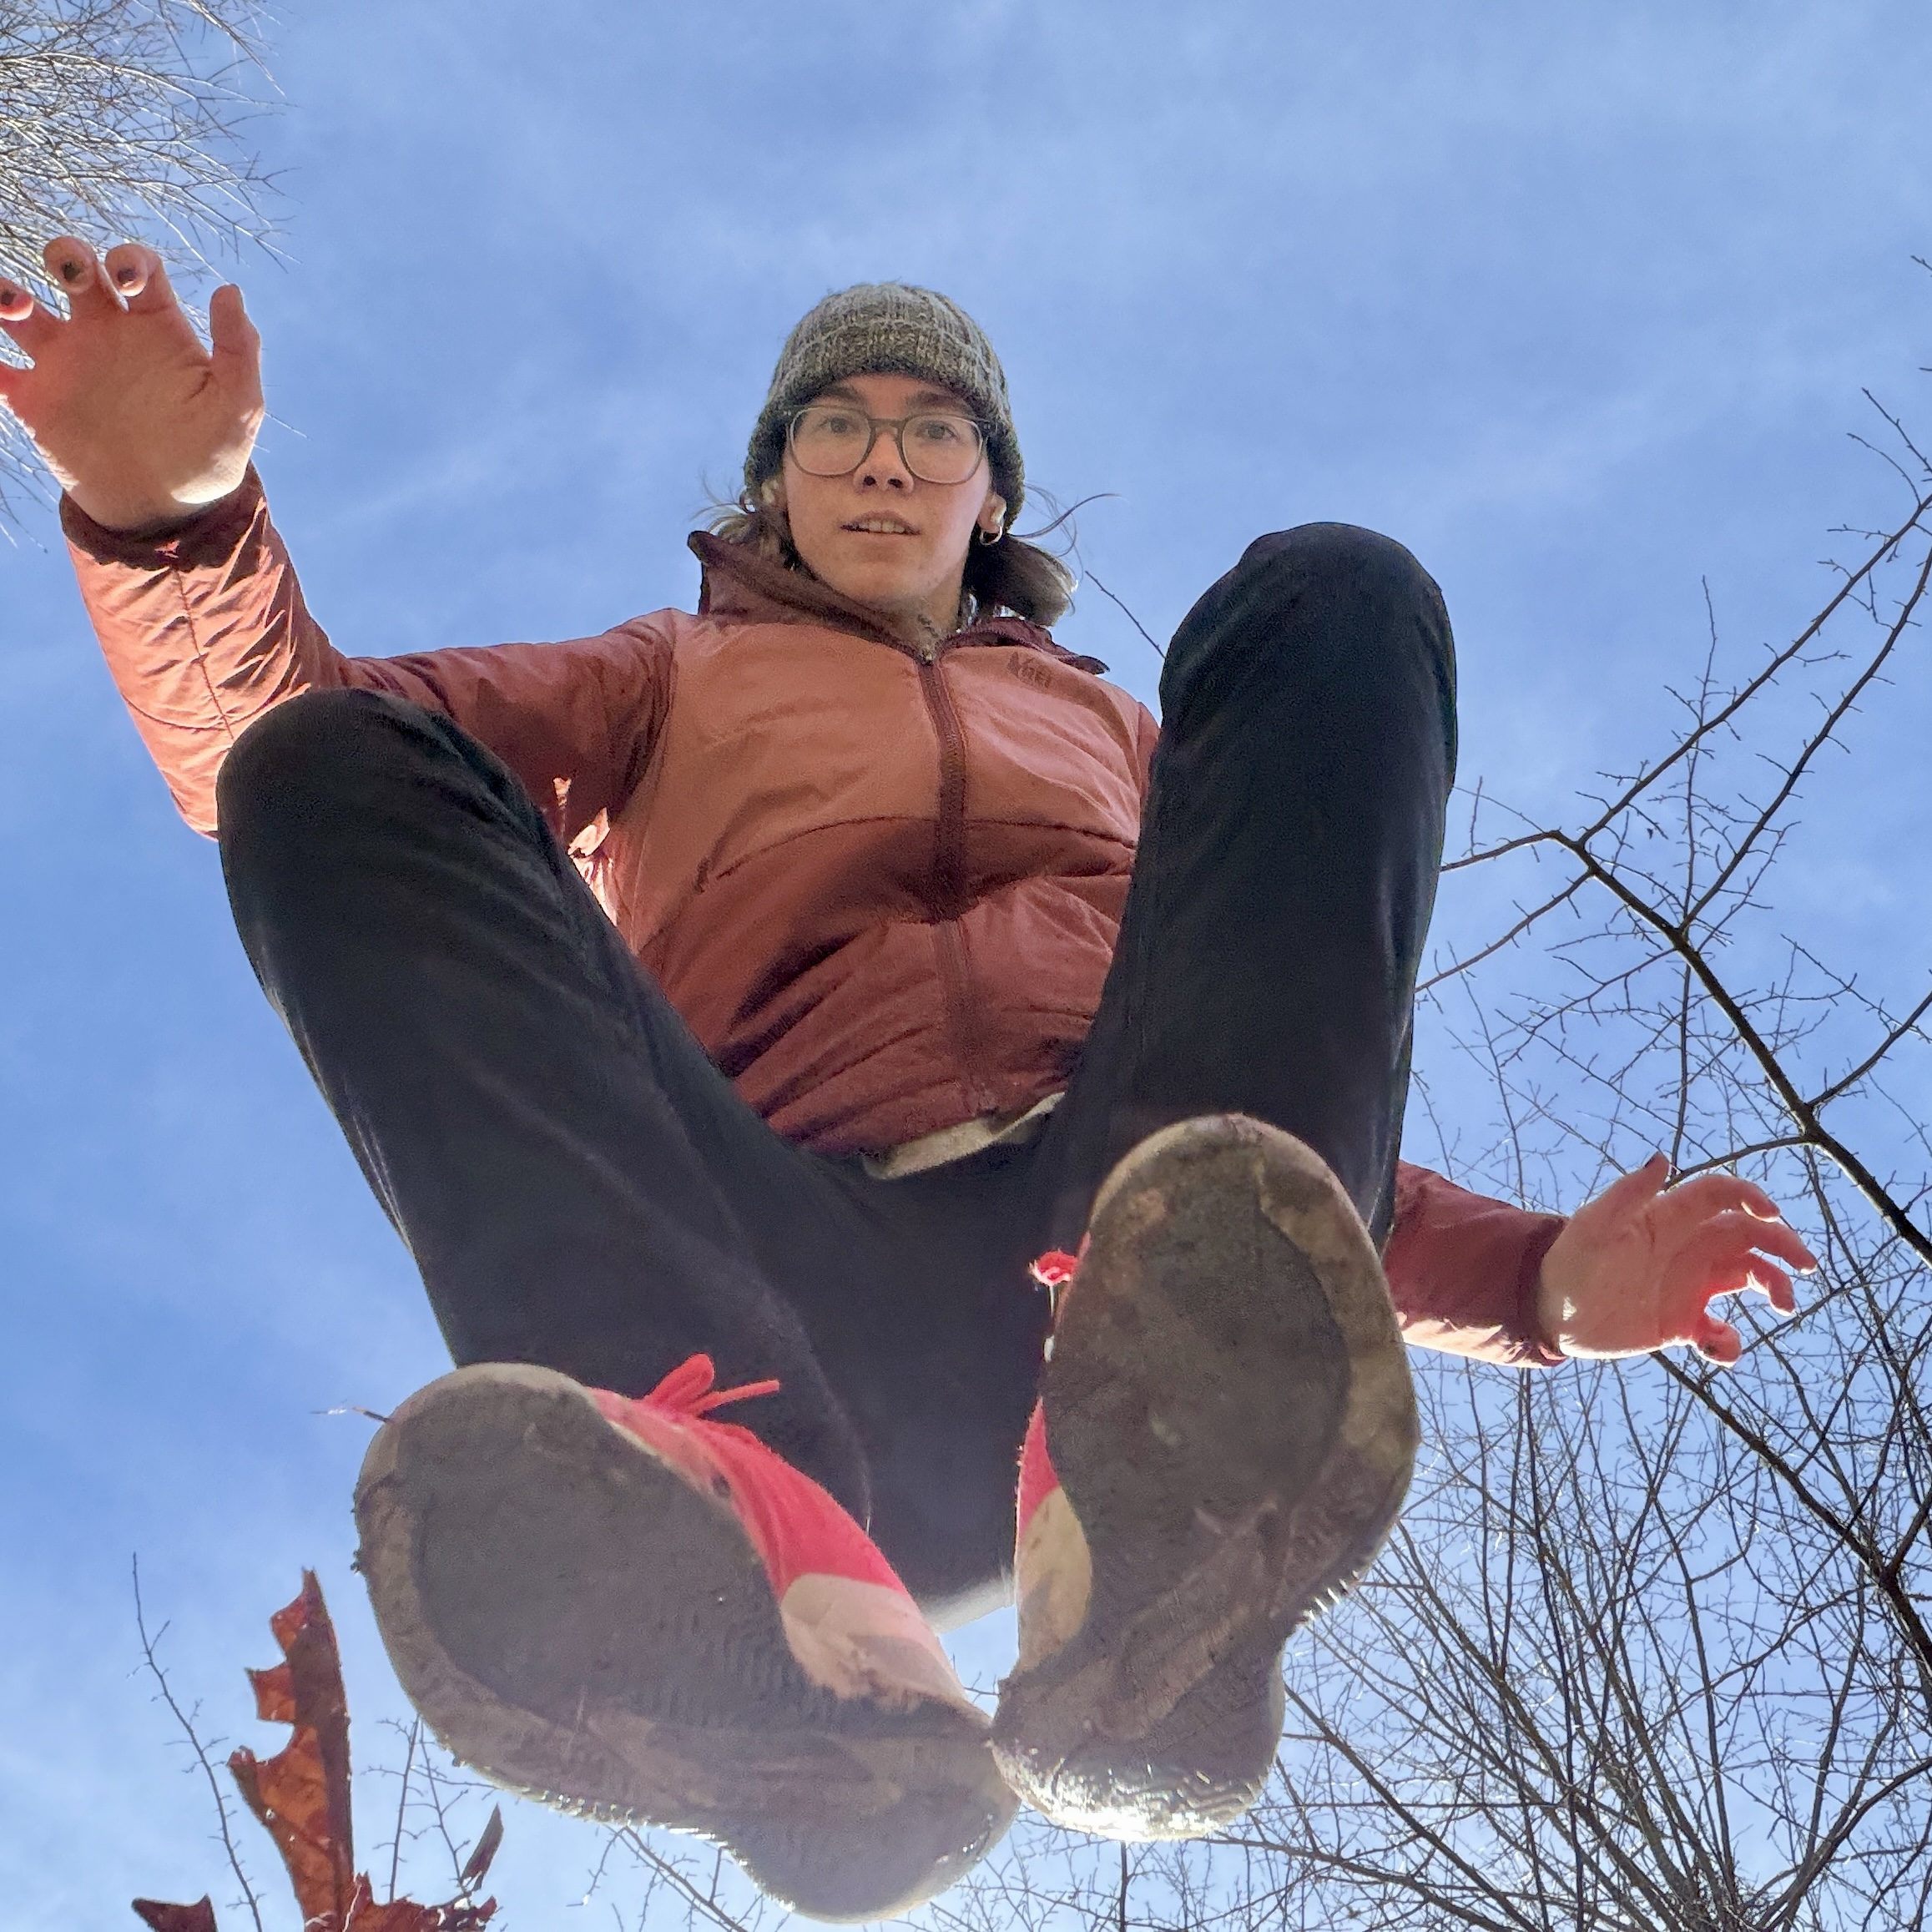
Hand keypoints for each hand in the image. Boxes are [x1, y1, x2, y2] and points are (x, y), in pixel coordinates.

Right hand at [0, 236, 261, 532]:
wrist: (166, 510)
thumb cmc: (208, 458)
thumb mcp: (238, 408)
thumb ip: (239, 351)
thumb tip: (230, 291)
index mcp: (153, 328)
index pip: (135, 268)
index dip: (128, 259)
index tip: (128, 283)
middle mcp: (105, 334)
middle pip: (74, 268)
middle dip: (66, 254)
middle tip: (72, 276)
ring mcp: (65, 364)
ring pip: (21, 305)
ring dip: (6, 291)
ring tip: (15, 308)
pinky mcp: (33, 400)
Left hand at [1538, 1154, 1817, 1366]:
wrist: (1548, 1309)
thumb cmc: (1569, 1259)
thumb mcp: (1594, 1225)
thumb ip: (1628, 1193)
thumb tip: (1663, 1159)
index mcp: (1668, 1219)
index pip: (1720, 1196)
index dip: (1750, 1198)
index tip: (1771, 1215)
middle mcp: (1686, 1248)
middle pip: (1748, 1237)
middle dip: (1782, 1245)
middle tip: (1806, 1266)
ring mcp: (1687, 1285)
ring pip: (1747, 1278)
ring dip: (1773, 1286)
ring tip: (1783, 1306)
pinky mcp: (1681, 1323)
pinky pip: (1720, 1331)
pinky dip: (1730, 1342)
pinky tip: (1718, 1346)